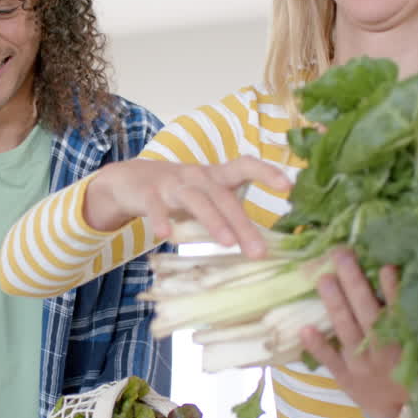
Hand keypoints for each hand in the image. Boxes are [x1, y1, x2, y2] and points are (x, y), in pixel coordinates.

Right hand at [85, 157, 290, 256]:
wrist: (129, 180)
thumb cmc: (177, 194)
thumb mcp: (204, 197)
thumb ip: (225, 213)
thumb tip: (257, 245)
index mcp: (215, 176)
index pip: (245, 166)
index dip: (266, 172)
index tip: (287, 187)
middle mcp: (198, 176)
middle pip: (224, 197)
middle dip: (243, 224)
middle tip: (258, 251)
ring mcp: (173, 183)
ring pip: (197, 201)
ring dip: (213, 221)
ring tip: (227, 243)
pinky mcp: (149, 193)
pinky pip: (157, 207)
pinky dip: (162, 220)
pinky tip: (166, 236)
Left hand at [300, 247, 407, 417]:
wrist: (400, 414)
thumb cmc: (412, 373)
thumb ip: (412, 322)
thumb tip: (400, 280)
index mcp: (404, 342)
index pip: (398, 310)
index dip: (392, 288)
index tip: (385, 264)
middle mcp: (382, 351)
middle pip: (366, 312)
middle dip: (353, 281)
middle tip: (341, 253)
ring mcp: (361, 364)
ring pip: (346, 329)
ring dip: (334, 303)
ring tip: (323, 278)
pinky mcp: (345, 376)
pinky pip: (330, 360)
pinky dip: (318, 346)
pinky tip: (306, 329)